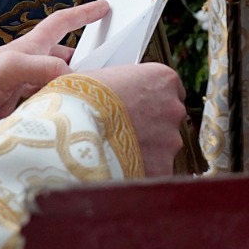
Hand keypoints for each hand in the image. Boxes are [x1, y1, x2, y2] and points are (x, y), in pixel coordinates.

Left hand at [0, 1, 107, 122]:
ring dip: (71, 84)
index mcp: (31, 47)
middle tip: (104, 65)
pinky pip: (46, 102)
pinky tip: (65, 114)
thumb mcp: (13, 66)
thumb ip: (44, 67)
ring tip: (90, 92)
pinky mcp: (19, 108)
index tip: (105, 7)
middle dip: (82, 57)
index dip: (83, 13)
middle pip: (62, 55)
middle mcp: (30, 64)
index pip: (62, 23)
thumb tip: (73, 75)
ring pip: (56, 80)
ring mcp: (25, 86)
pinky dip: (58, 105)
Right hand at [78, 63, 186, 177]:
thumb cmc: (82, 101)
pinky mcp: (162, 168)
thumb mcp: (94, 78)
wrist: (75, 135)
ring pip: (164, 145)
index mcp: (162, 79)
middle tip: (125, 129)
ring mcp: (171, 140)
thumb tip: (86, 82)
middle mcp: (173, 108)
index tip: (136, 104)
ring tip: (118, 150)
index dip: (150, 97)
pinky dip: (141, 170)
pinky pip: (155, 169)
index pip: (167, 87)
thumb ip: (108, 79)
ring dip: (147, 148)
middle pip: (168, 117)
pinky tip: (120, 167)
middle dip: (151, 124)